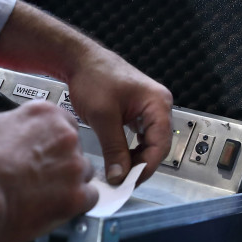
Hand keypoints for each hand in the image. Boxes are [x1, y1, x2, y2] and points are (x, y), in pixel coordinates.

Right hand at [0, 101, 97, 241]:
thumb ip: (10, 128)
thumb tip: (7, 134)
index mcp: (44, 114)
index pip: (63, 124)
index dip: (53, 143)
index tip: (46, 152)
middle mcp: (64, 136)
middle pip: (75, 149)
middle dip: (61, 163)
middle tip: (40, 176)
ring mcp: (73, 166)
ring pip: (83, 174)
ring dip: (69, 183)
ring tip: (44, 194)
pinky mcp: (75, 196)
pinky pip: (89, 199)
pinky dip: (76, 205)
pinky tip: (58, 208)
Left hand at [65, 41, 172, 186]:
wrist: (79, 60)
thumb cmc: (93, 77)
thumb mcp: (103, 117)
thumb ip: (114, 149)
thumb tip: (119, 176)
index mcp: (158, 103)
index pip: (161, 144)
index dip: (146, 167)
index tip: (130, 182)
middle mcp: (159, 106)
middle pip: (158, 146)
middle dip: (141, 165)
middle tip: (122, 181)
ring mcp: (150, 109)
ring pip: (149, 143)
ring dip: (136, 159)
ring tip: (119, 172)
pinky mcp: (138, 112)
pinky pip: (141, 137)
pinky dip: (131, 150)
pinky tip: (119, 159)